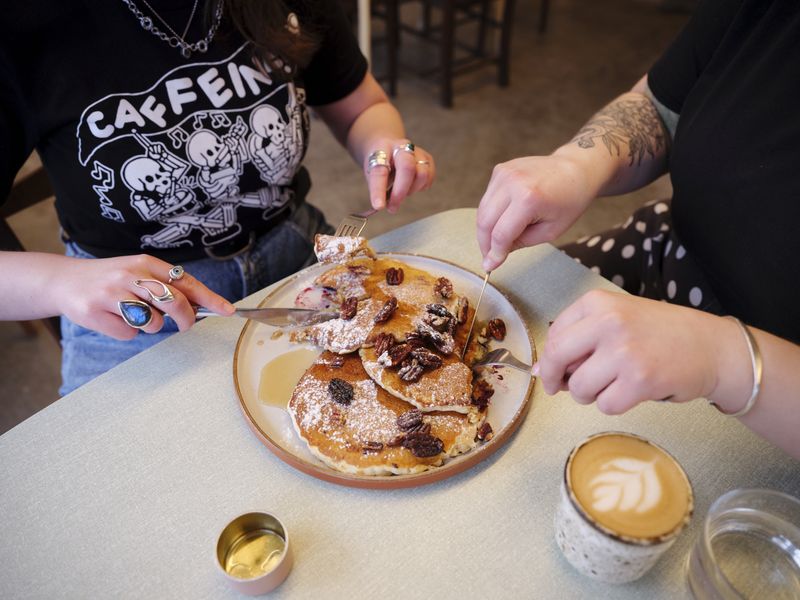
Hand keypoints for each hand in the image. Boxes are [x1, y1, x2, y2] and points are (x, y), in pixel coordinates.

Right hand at [54, 254, 233, 339]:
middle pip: (174, 302)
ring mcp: (111, 294)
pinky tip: (113, 319)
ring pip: (153, 322)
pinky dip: (127, 332)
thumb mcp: (137, 272)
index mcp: (144, 263)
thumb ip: (165, 285)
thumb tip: (201, 305)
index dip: (209, 298)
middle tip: (185, 325)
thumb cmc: (110, 280)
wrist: (64, 281)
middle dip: (186, 318)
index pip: (185, 281)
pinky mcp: (95, 313)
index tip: (228, 310)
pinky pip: (128, 333)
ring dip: (151, 325)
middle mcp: (129, 275)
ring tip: (134, 314)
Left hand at [364, 139, 434, 212]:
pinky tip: (409, 187)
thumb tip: (379, 208)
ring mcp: (417, 152)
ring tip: (400, 193)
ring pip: (422, 175)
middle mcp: (401, 147)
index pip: (380, 171)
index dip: (379, 190)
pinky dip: (420, 188)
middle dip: (400, 192)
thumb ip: (376, 189)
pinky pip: (429, 178)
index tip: (378, 206)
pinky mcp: (428, 159)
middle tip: (392, 207)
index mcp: (382, 149)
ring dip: (411, 190)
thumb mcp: (370, 173)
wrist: (388, 146)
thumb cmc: (379, 162)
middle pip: (407, 167)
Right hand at [476, 153, 595, 270]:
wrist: (576, 169)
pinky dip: (491, 212)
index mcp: (528, 199)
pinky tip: (504, 217)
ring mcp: (504, 173)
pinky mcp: (500, 170)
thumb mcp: (550, 231)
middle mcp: (512, 183)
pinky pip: (487, 198)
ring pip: (482, 210)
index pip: (500, 234)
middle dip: (484, 243)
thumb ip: (520, 242)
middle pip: (485, 221)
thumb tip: (496, 253)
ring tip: (497, 240)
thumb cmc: (569, 201)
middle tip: (489, 256)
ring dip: (486, 229)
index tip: (489, 266)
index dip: (494, 253)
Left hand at [536, 290, 731, 413]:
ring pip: (580, 387)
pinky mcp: (640, 380)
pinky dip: (614, 404)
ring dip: (590, 394)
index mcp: (597, 302)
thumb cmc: (660, 334)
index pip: (554, 335)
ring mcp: (624, 351)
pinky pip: (605, 405)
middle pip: (556, 358)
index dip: (551, 359)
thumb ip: (579, 339)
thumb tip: (541, 371)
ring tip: (614, 383)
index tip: (555, 370)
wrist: (712, 346)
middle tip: (566, 387)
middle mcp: (608, 322)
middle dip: (556, 379)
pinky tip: (632, 391)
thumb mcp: (616, 320)